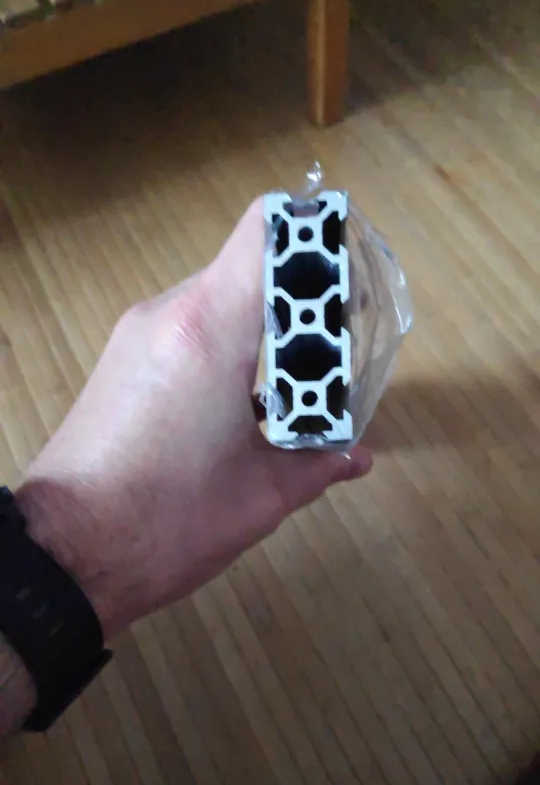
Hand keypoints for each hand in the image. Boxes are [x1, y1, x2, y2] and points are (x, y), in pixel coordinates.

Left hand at [16, 200, 371, 639]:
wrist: (63, 555)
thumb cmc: (168, 522)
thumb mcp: (261, 496)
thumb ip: (319, 463)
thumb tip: (357, 455)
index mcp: (210, 329)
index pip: (268, 229)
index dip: (319, 237)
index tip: (352, 281)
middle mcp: (168, 314)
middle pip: (249, 266)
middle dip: (302, 297)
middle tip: (339, 346)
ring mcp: (137, 335)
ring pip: (217, 299)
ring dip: (263, 327)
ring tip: (295, 383)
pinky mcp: (120, 360)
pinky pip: (187, 328)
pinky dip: (227, 347)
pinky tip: (244, 403)